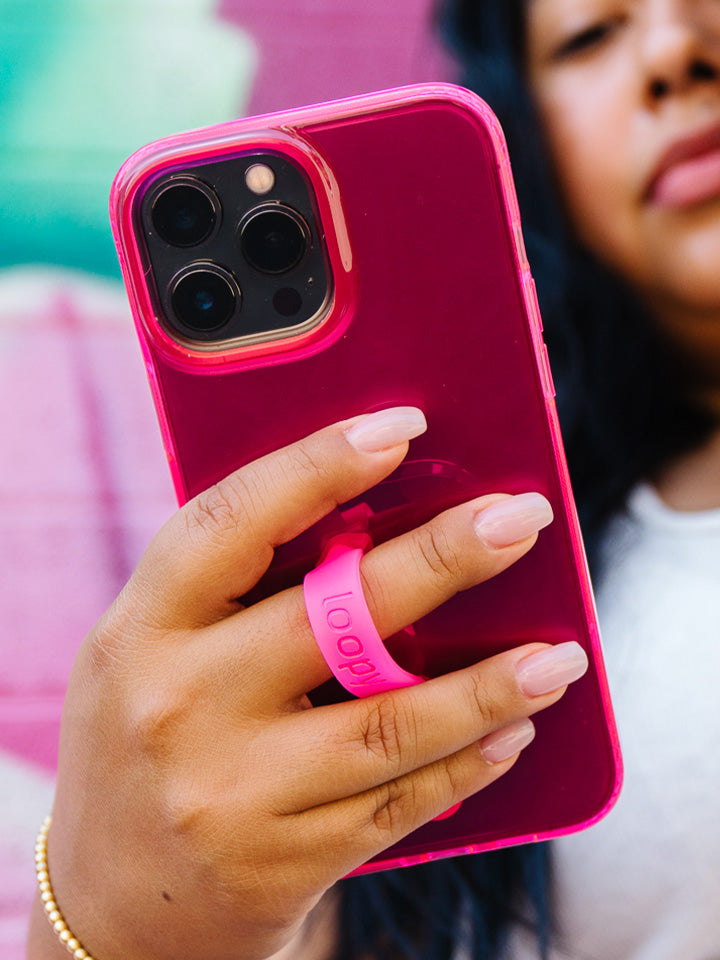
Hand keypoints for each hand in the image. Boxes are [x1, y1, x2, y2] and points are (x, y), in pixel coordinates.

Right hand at [30, 408, 585, 959]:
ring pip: (388, 723)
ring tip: (562, 655)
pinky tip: (514, 731)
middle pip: (332, 614)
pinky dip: (467, 762)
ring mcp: (231, 792)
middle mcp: (180, 704)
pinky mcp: (282, 862)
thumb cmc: (143, 742)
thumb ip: (235, 593)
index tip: (400, 426)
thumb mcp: (152, 653)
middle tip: (519, 518)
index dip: (317, 465)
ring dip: (490, 686)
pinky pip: (396, 803)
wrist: (113, 907)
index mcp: (142, 629)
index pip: (232, 523)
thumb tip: (370, 516)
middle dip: (441, 559)